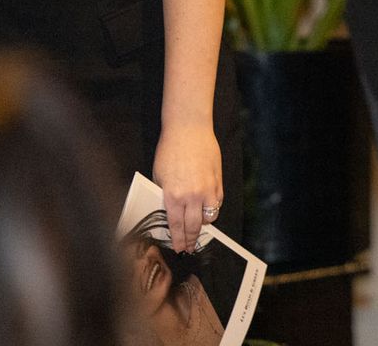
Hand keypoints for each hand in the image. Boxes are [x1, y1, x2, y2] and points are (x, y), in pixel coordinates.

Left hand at [153, 121, 222, 252]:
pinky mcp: (218, 181)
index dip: (178, 240)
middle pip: (194, 226)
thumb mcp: (159, 176)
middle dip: (192, 239)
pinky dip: (213, 208)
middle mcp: (193, 196)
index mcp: (174, 196)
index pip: (176, 226)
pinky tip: (208, 210)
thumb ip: (165, 195)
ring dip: (204, 225)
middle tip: (190, 247)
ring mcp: (208, 189)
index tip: (179, 247)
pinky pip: (217, 202)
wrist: (188, 129)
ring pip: (210, 217)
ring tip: (199, 228)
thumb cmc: (170, 149)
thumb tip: (169, 211)